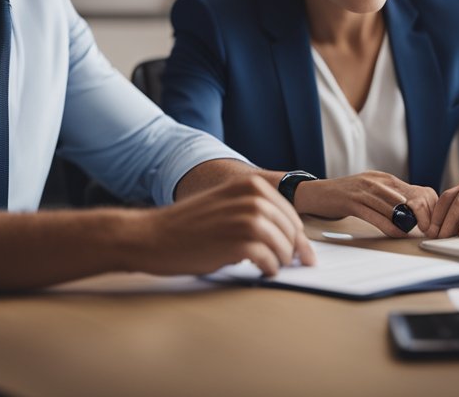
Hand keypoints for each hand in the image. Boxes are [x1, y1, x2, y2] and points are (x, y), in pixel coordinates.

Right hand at [127, 174, 315, 276]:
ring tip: (271, 268)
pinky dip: (269, 269)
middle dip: (295, 251)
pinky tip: (262, 272)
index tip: (304, 253)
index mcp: (251, 185)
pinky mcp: (239, 242)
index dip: (299, 236)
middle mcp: (252, 197)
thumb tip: (288, 238)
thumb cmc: (188, 226)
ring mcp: (247, 219)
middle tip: (296, 265)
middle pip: (291, 230)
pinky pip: (269, 260)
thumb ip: (254, 213)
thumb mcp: (226, 206)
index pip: (289, 213)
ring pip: (284, 246)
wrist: (154, 236)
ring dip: (281, 261)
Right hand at [292, 171, 438, 237]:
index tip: (431, 220)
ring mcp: (362, 189)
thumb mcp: (368, 191)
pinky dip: (387, 225)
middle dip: (418, 213)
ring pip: (390, 205)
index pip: (409, 189)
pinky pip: (373, 214)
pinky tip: (396, 233)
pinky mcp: (351, 200)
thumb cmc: (343, 196)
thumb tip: (408, 212)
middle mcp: (373, 180)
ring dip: (405, 220)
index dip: (423, 204)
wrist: (315, 194)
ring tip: (416, 232)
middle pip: (404, 196)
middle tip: (428, 228)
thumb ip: (386, 198)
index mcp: (380, 178)